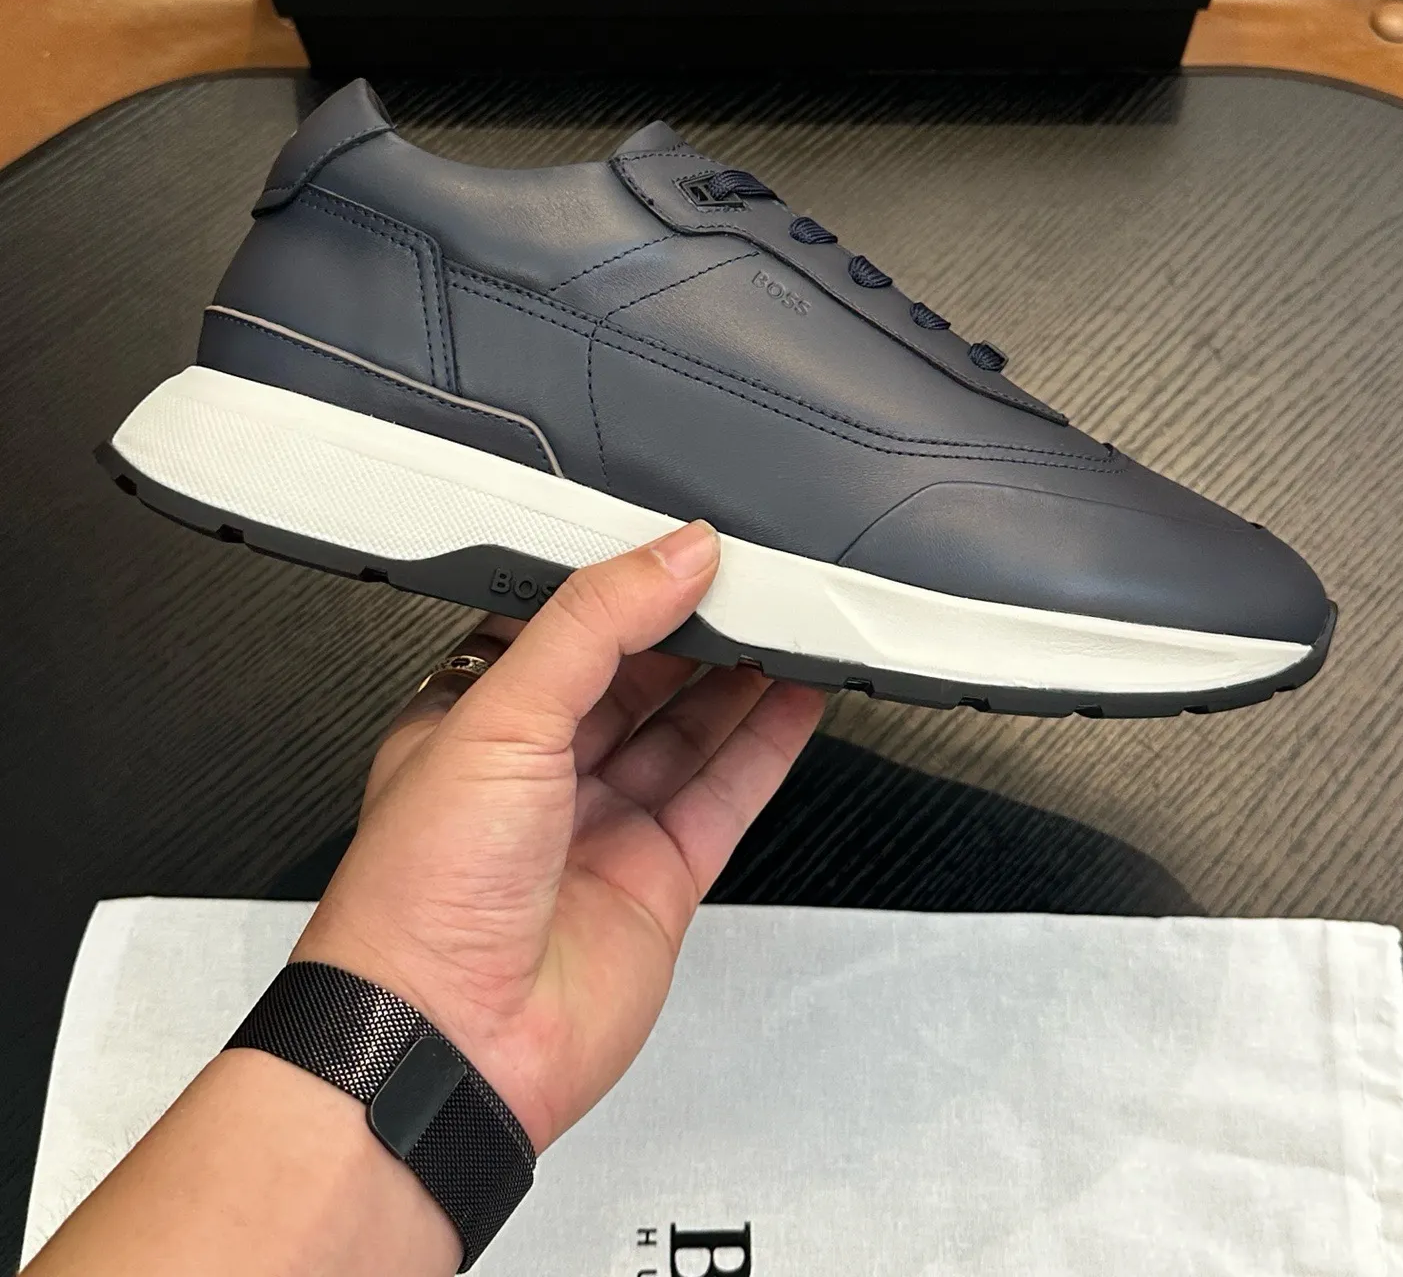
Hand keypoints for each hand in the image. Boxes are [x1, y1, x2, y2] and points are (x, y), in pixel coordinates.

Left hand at [293, 521, 825, 1153]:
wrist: (445, 1043)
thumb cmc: (418, 896)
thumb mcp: (499, 713)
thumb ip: (594, 622)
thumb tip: (674, 554)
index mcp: (475, 717)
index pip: (565, 624)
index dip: (625, 582)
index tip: (683, 545)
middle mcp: (538, 771)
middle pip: (636, 674)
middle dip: (693, 624)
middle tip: (753, 575)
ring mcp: (601, 825)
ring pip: (688, 729)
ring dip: (741, 675)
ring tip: (792, 618)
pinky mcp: (658, 878)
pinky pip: (725, 793)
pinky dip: (767, 743)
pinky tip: (797, 696)